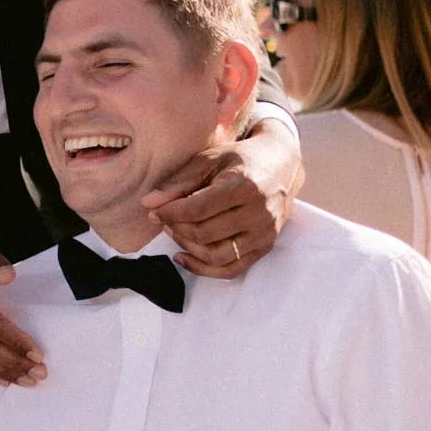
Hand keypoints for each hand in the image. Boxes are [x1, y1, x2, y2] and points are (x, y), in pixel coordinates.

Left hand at [145, 119, 296, 278]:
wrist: (282, 165)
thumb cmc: (240, 160)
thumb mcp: (209, 160)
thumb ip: (178, 182)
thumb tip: (148, 203)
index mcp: (244, 185)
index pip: (198, 209)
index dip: (170, 213)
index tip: (154, 211)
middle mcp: (259, 212)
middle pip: (205, 234)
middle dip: (177, 229)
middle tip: (164, 220)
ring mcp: (265, 233)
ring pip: (217, 256)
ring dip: (188, 248)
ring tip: (175, 232)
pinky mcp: (265, 247)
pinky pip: (231, 269)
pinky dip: (204, 269)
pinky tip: (184, 256)